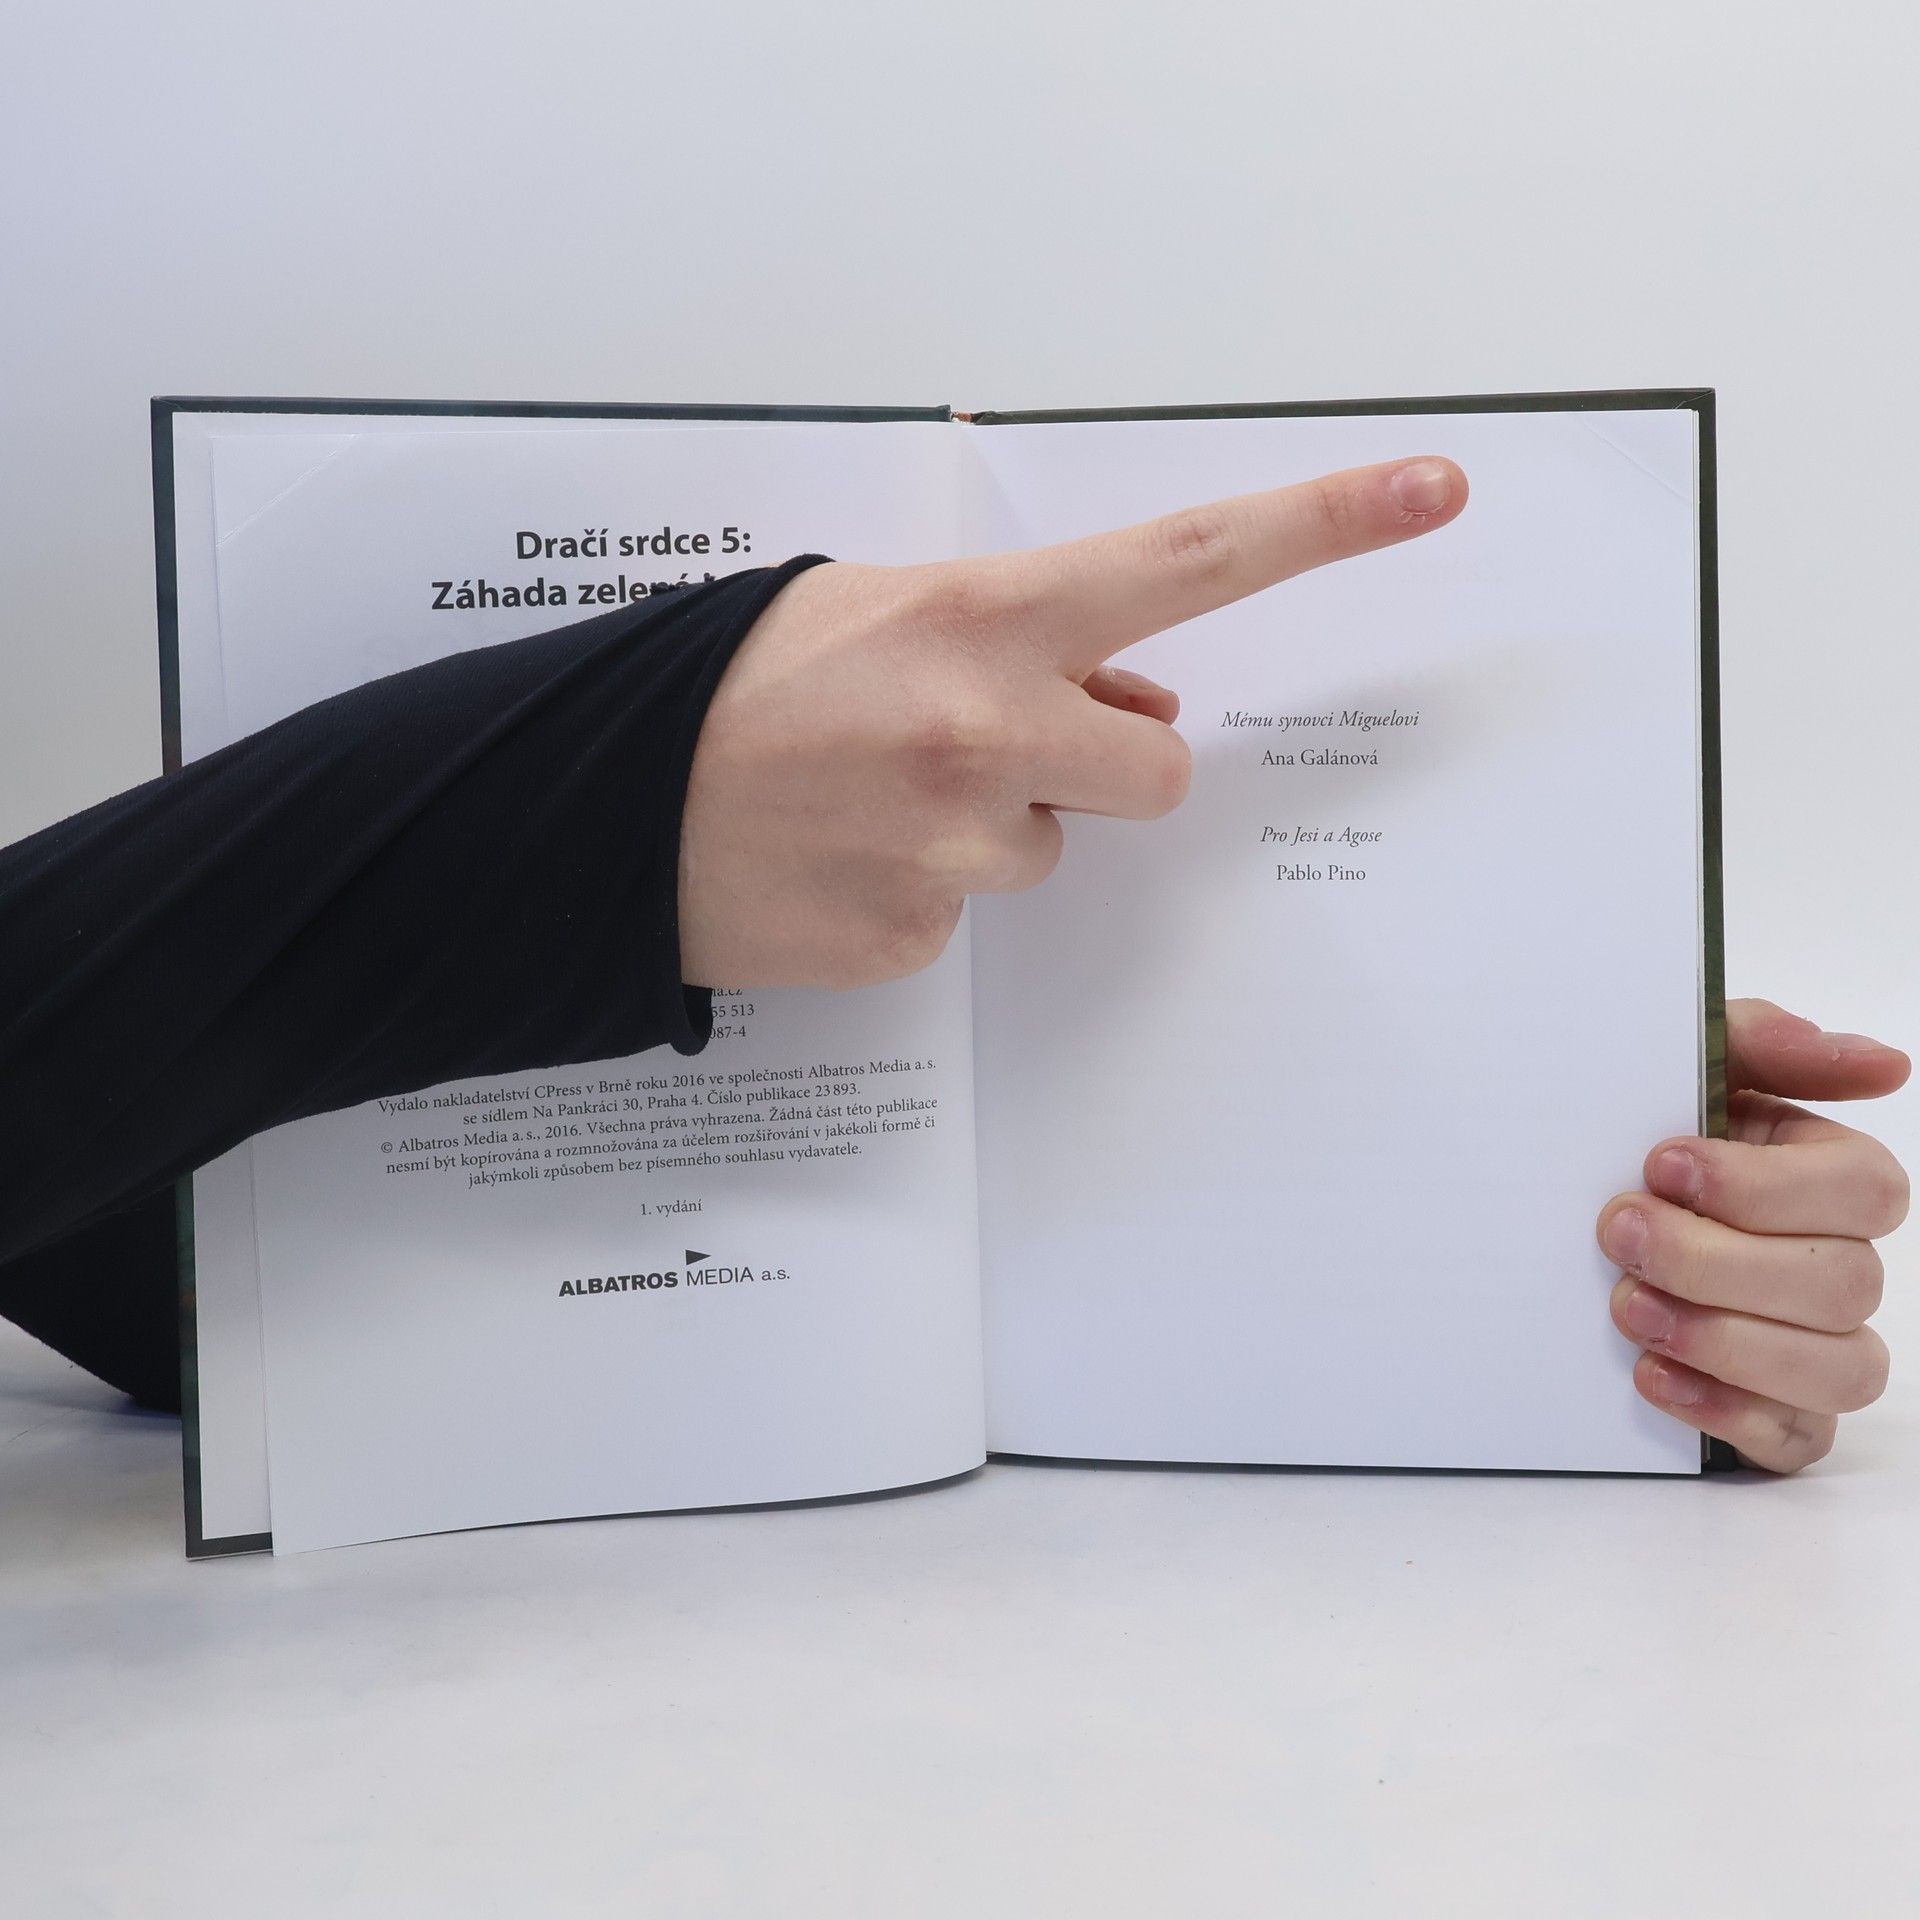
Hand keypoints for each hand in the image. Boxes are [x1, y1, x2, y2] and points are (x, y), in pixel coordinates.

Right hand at [678, 457, 1465, 986]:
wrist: (591, 816)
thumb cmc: (731, 690)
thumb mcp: (868, 605)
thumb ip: (1020, 633)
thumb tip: (1134, 686)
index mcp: (982, 620)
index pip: (1190, 562)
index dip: (1322, 525)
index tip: (1434, 492)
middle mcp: (990, 734)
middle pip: (1161, 762)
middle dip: (1104, 758)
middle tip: (989, 744)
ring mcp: (958, 851)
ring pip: (1055, 848)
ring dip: (997, 824)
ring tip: (875, 801)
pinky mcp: (920, 941)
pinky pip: (973, 915)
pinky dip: (926, 889)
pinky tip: (843, 860)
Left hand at [1597, 1000, 1909, 1470]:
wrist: (1541, 1200)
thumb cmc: (1627, 1127)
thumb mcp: (1679, 1064)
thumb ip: (1764, 1042)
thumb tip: (1883, 1062)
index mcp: (1825, 1173)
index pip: (1865, 1189)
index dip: (1765, 1185)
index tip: (1660, 1164)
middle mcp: (1835, 1261)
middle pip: (1843, 1282)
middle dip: (1717, 1261)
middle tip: (1617, 1233)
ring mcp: (1814, 1345)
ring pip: (1839, 1369)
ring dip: (1726, 1341)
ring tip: (1626, 1308)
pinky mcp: (1776, 1414)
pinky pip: (1796, 1438)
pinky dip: (1727, 1412)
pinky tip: (1652, 1377)